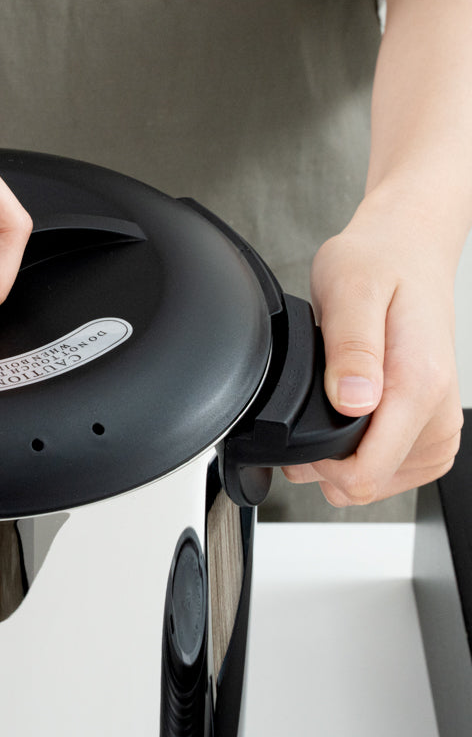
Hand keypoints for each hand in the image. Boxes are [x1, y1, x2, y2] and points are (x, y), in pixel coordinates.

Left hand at [284, 190, 462, 505]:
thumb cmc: (377, 264)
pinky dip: (353, 450)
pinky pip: (384, 468)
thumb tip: (353, 401)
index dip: (320, 465)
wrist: (407, 251)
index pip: (367, 474)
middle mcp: (436, 415)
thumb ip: (351, 348)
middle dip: (323, 459)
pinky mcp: (426, 429)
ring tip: (325, 401)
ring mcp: (434, 427)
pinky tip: (340, 414)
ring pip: (374, 483)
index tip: (298, 431)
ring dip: (337, 454)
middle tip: (307, 404)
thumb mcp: (351, 290)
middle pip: (367, 485)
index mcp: (420, 387)